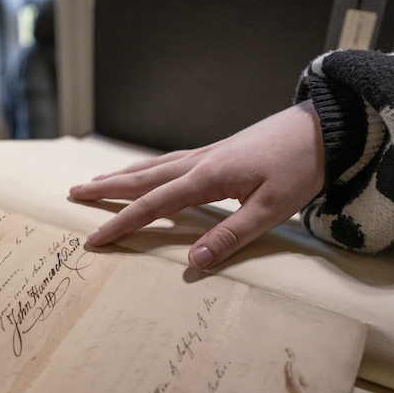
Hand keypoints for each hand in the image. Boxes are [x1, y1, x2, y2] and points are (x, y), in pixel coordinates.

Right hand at [69, 100, 325, 268]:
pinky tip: (145, 172)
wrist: (320, 129)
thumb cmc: (298, 169)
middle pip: (140, 178)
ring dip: (120, 176)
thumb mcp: (270, 210)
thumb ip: (231, 236)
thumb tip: (193, 263)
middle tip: (73, 195)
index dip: (120, 224)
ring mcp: (205, 154)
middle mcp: (197, 162)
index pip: (152, 205)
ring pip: (151, 167)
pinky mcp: (215, 152)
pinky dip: (145, 169)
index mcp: (206, 178)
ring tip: (95, 183)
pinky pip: (167, 161)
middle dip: (105, 189)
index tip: (94, 240)